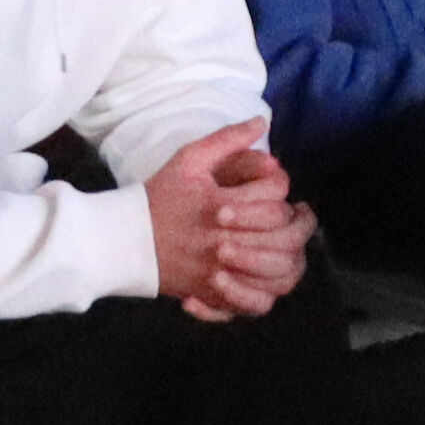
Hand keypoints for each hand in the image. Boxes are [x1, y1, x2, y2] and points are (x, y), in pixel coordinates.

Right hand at [147, 120, 313, 320]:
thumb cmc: (159, 197)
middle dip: (297, 224)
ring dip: (290, 256)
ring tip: (291, 244)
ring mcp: (219, 272)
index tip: (278, 185)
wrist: (125, 240)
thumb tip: (262, 123)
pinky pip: (255, 302)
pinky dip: (269, 290)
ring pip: (276, 272)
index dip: (282, 187)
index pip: (274, 196)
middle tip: (300, 216)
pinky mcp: (214, 293)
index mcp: (220, 205)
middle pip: (282, 236)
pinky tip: (271, 273)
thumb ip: (227, 139)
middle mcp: (223, 241)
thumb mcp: (189, 160)